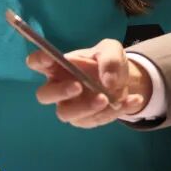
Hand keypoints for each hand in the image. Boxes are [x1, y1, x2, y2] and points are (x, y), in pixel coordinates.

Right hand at [26, 39, 149, 127]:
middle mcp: (58, 87)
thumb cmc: (107, 62)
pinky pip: (94, 120)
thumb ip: (110, 59)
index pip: (36, 63)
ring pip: (65, 114)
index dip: (38, 60)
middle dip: (59, 92)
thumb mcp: (112, 50)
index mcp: (58, 66)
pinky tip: (133, 100)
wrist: (123, 81)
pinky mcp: (84, 119)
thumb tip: (108, 81)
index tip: (50, 57)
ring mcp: (69, 106)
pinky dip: (115, 111)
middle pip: (44, 95)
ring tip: (108, 99)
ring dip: (86, 108)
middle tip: (78, 86)